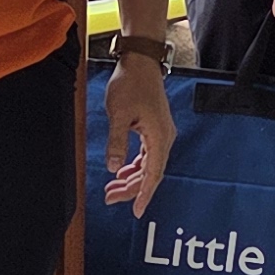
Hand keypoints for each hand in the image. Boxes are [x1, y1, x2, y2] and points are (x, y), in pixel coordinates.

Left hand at [104, 52, 174, 213]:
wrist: (140, 62)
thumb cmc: (131, 84)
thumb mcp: (119, 114)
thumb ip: (117, 142)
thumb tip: (114, 167)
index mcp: (159, 136)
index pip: (153, 174)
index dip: (144, 194)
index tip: (137, 211)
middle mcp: (164, 137)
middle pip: (151, 173)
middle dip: (131, 189)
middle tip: (110, 198)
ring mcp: (160, 133)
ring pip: (148, 166)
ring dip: (131, 178)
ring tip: (112, 188)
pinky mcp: (154, 129)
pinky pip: (147, 155)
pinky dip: (135, 166)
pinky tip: (122, 171)